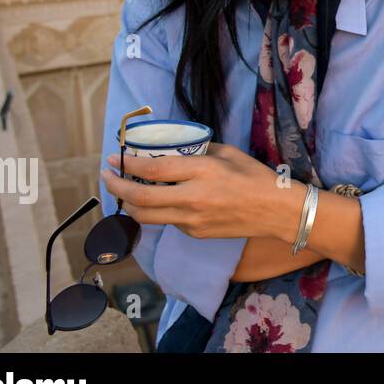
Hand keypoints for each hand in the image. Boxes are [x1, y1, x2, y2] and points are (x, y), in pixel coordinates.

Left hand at [101, 143, 291, 240]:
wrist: (276, 211)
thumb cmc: (255, 177)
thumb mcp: (228, 154)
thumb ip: (198, 152)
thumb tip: (173, 150)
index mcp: (202, 172)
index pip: (153, 169)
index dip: (128, 164)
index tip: (114, 157)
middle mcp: (192, 198)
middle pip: (140, 197)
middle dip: (116, 186)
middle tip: (107, 175)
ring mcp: (192, 220)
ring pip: (146, 216)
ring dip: (128, 203)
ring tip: (123, 191)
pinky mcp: (195, 233)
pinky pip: (167, 221)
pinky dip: (156, 210)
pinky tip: (158, 201)